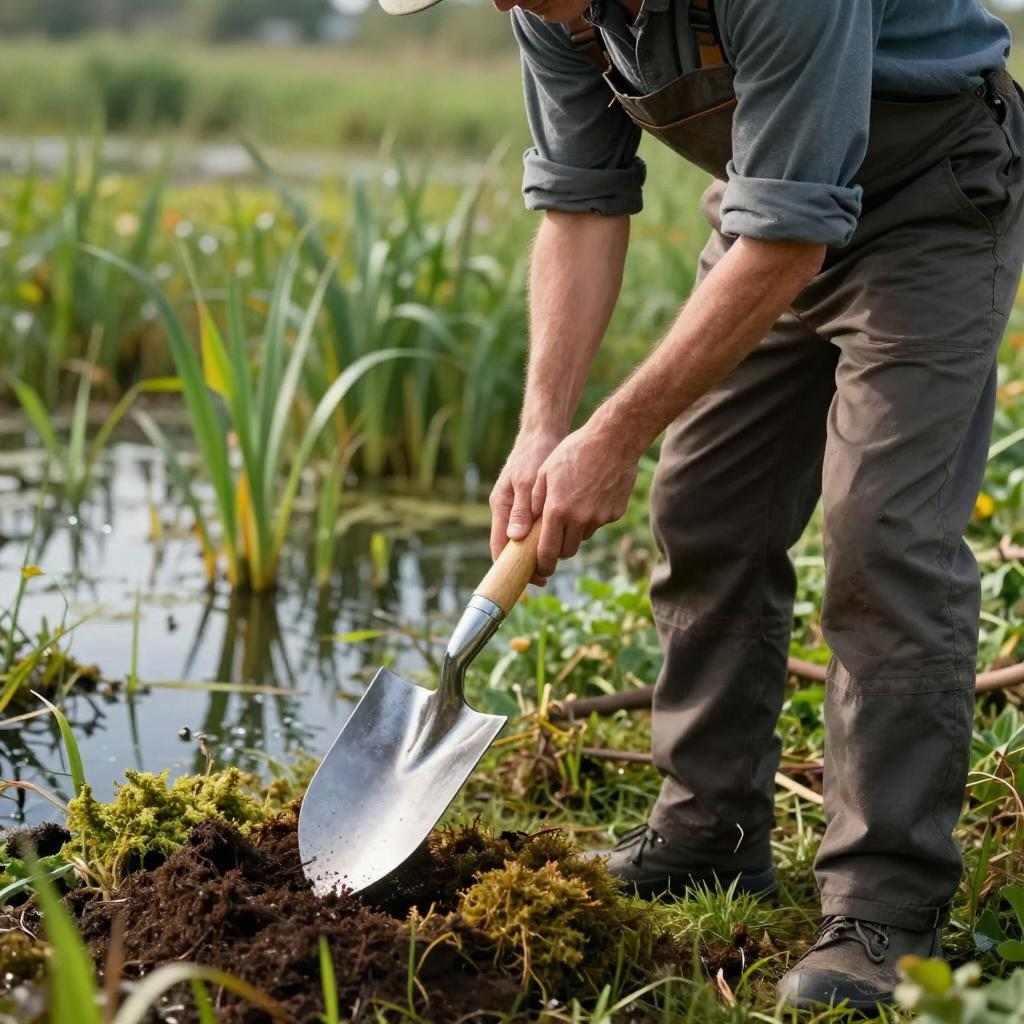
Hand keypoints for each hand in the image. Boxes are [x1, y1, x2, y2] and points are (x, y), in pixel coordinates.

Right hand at [489, 429, 562, 569]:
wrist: (544, 433)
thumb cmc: (534, 454)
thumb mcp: (526, 480)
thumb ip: (521, 508)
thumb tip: (515, 537)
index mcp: (501, 506)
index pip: (498, 546)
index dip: (508, 567)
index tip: (526, 580)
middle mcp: (508, 511)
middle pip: (513, 547)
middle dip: (527, 564)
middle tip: (545, 577)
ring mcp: (520, 508)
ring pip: (527, 539)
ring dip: (539, 551)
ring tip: (555, 562)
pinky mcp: (533, 504)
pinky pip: (538, 528)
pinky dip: (548, 537)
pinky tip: (562, 542)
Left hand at [531, 423, 637, 579]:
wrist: (614, 440)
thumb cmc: (574, 451)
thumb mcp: (545, 472)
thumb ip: (534, 502)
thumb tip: (524, 529)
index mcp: (557, 510)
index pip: (547, 551)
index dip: (542, 565)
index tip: (539, 569)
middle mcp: (579, 519)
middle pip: (567, 551)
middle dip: (558, 550)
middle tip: (553, 542)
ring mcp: (599, 517)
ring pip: (583, 537)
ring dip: (575, 532)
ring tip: (572, 509)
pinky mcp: (615, 513)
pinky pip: (599, 523)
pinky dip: (592, 518)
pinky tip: (591, 496)